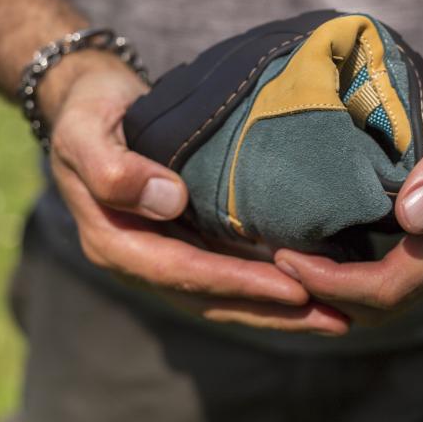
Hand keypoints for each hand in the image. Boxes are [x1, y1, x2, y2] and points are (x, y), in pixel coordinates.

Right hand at [47, 53, 348, 334]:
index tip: (294, 289)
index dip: (239, 284)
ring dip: (277, 308)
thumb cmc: (89, 112)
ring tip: (335, 315)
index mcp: (115, 241)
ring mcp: (162, 254)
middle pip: (210, 298)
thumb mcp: (85, 132)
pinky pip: (225, 273)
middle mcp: (139, 259)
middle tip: (337, 320)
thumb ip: (115, 170)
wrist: (90, 101)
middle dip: (273, 311)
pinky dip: (265, 284)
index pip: (184, 273)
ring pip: (222, 294)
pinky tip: (309, 286)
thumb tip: (169, 201)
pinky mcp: (182, 242)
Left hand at [274, 24, 422, 326]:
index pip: (392, 286)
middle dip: (324, 292)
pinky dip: (348, 265)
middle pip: (383, 302)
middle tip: (270, 259)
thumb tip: (414, 218)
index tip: (285, 256)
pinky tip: (315, 239)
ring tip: (283, 255)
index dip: (335, 284)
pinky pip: (388, 263)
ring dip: (334, 287)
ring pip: (384, 291)